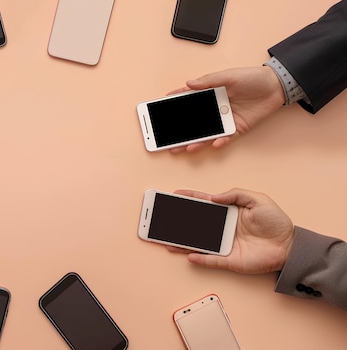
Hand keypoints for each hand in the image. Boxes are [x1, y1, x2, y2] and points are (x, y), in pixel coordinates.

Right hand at [167, 66, 285, 152]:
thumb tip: (189, 84)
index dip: (176, 102)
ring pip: (206, 133)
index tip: (162, 107)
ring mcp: (225, 119)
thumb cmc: (253, 78)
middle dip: (180, 131)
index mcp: (212, 93)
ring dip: (196, 141)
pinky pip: (226, 137)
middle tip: (168, 139)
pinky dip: (219, 141)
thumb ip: (208, 81)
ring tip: (185, 147)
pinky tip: (213, 144)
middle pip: (194, 121)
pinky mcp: (237, 128)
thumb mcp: (228, 75)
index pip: (189, 99)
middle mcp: (215, 108)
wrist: (276, 86)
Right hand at [167, 188, 294, 273]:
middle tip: (163, 218)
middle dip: (178, 221)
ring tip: (165, 239)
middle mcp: (223, 228)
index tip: (174, 195)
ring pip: (197, 243)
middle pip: (195, 224)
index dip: (189, 199)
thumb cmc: (276, 222)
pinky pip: (210, 259)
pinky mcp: (229, 260)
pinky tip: (187, 254)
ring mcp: (224, 244)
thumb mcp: (258, 199)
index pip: (204, 204)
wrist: (289, 246)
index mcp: (228, 212)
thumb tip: (214, 197)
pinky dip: (199, 258)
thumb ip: (235, 194)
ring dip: (181, 241)